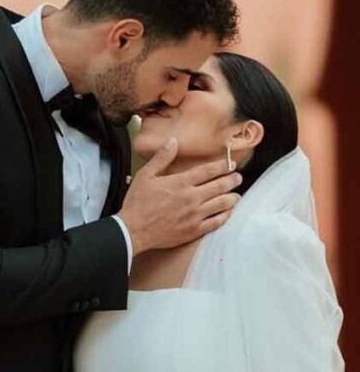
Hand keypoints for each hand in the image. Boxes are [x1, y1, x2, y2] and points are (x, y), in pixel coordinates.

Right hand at [118, 138, 241, 254]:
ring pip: (222, 204)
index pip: (209, 171)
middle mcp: (191, 198)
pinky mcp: (194, 230)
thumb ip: (162, 158)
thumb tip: (173, 141)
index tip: (231, 163)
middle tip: (238, 177)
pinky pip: (216, 222)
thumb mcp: (145, 175)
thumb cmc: (137, 203)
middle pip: (220, 186)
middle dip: (232, 180)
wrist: (133, 230)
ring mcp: (194, 215)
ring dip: (232, 197)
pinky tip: (228, 212)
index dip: (223, 165)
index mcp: (181, 183)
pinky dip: (225, 216)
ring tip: (236, 195)